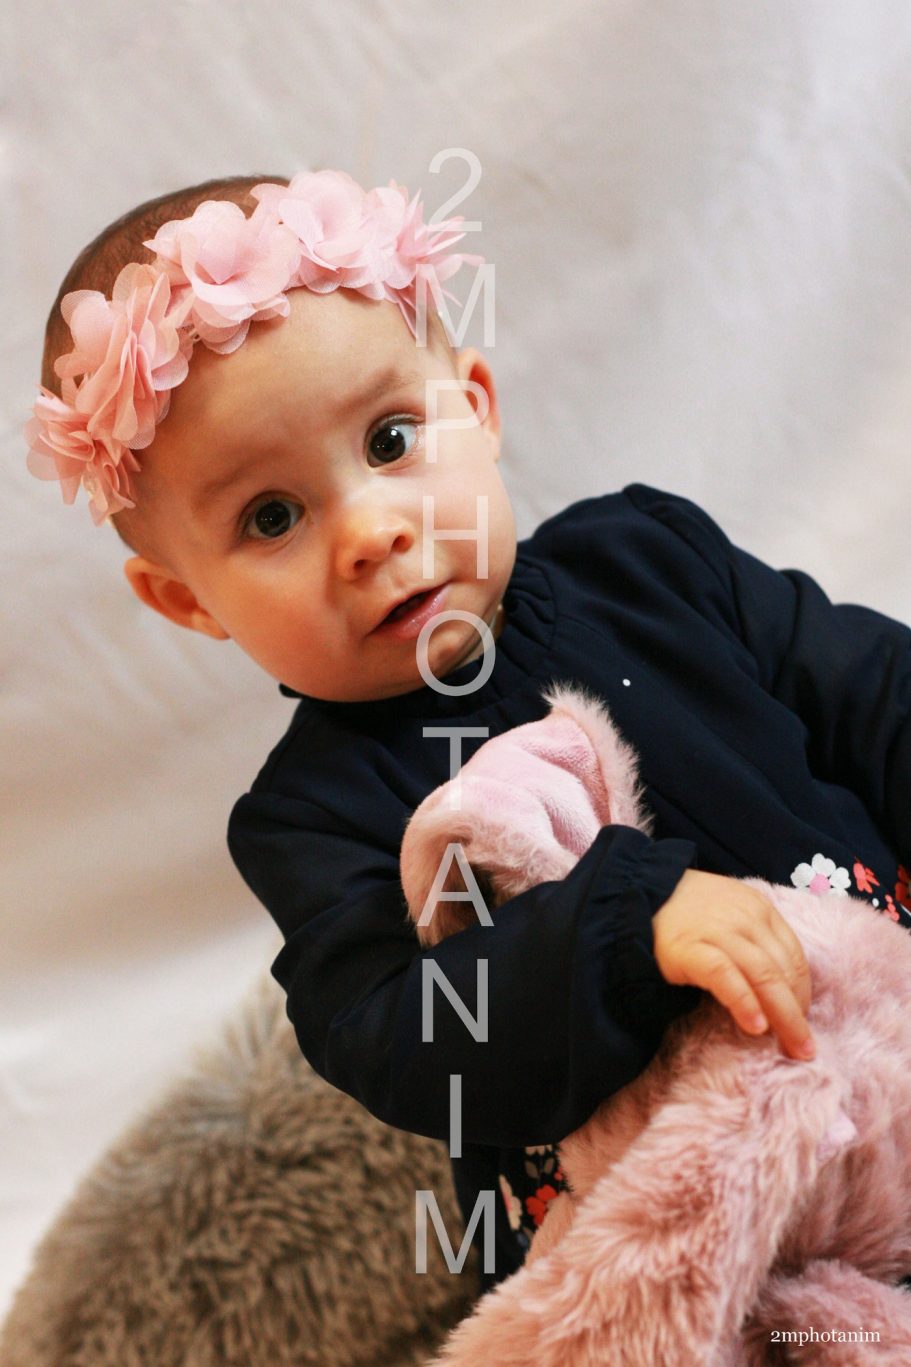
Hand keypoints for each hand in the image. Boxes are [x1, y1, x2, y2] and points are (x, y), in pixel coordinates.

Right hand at [652, 870, 814, 1060]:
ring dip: (783, 1015)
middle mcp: (745, 918)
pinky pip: (726, 976)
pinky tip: (755, 1025)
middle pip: (783, 970)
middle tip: (804, 1050)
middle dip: (798, 1013)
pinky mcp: (690, 949)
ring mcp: (718, 932)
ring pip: (763, 975)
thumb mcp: (730, 914)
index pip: (794, 957)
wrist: (638, 895)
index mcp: (760, 910)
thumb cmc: (688, 913)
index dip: (804, 994)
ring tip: (790, 1048)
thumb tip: (782, 992)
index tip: (803, 1022)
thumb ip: (756, 941)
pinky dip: (745, 1001)